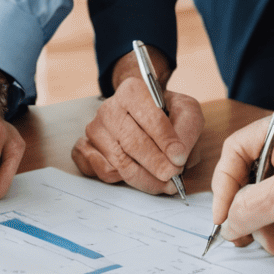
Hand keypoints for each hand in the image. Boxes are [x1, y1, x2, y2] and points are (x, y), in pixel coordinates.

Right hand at [71, 50, 205, 193]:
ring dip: (145, 179)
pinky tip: (140, 176)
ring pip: (119, 163)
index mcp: (132, 90)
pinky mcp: (86, 147)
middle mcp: (109, 108)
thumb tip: (179, 157)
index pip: (150, 119)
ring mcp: (94, 129)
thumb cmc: (165, 111)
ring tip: (164, 183)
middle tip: (174, 176)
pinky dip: (123, 181)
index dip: (167, 142)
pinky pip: (102, 172)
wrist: (141, 110)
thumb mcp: (185, 111)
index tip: (180, 159)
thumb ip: (187, 130)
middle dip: (157, 165)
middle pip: (133, 144)